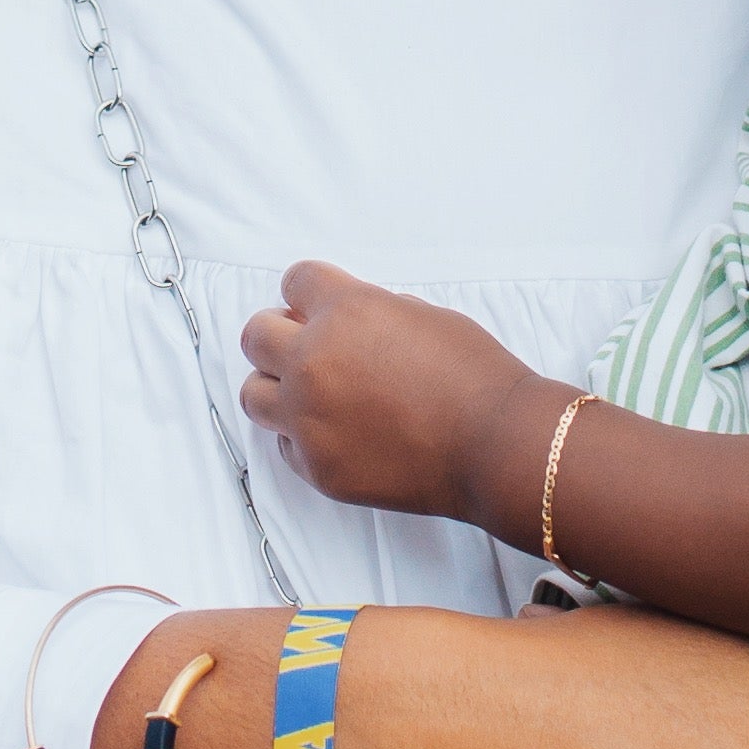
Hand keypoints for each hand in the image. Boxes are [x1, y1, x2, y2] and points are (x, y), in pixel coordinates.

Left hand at [242, 260, 551, 534]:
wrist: (494, 444)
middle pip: (256, 335)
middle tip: (305, 346)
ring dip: (277, 387)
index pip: (293, 281)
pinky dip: (303, 436)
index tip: (316, 305)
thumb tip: (347, 322)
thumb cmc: (474, 374)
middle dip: (278, 334)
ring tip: (310, 394)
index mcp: (344, 311)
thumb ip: (373, 312)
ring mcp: (309, 419)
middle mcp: (313, 362)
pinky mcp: (317, 467)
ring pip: (253, 394)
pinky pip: (286, 445)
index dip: (308, 292)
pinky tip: (337, 434)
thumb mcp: (423, 316)